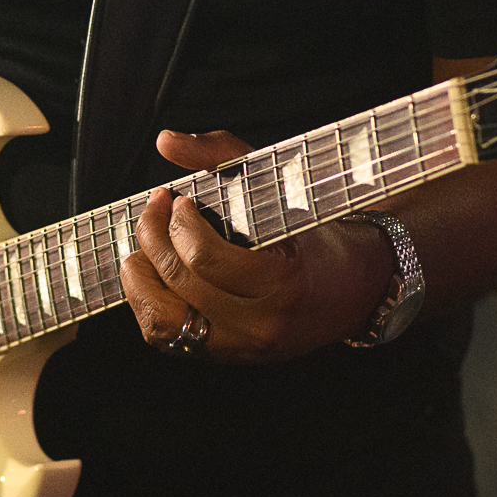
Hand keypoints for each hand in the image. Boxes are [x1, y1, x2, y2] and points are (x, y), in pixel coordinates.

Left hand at [119, 130, 394, 363]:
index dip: (180, 223)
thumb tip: (165, 140)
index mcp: (282, 281)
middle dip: (154, 236)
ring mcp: (241, 347)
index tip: (179, 199)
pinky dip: (149, 304)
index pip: (205, 258)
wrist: (357, 289)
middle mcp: (259, 323)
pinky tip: (152, 276)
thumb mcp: (281, 188)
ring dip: (140, 278)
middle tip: (156, 209)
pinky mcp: (227, 356)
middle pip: (181, 281)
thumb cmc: (318, 234)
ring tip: (143, 247)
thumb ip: (222, 155)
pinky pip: (168, 338)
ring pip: (162, 322)